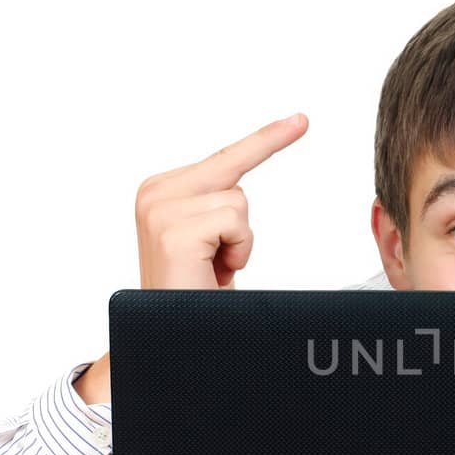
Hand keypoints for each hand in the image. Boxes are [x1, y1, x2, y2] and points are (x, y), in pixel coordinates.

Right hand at [134, 113, 307, 289]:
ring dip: (238, 242)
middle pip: (234, 178)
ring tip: (210, 268)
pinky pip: (235, 222)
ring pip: (238, 203)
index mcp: (160, 189)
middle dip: (240, 223)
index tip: (301, 120)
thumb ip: (217, 203)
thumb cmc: (197, 290)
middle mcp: (153, 192)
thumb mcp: (209, 238)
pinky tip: (209, 270)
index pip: (224, 158)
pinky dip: (236, 251)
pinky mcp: (173, 231)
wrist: (177, 334)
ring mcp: (160, 209)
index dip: (266, 139)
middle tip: (217, 260)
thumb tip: (240, 189)